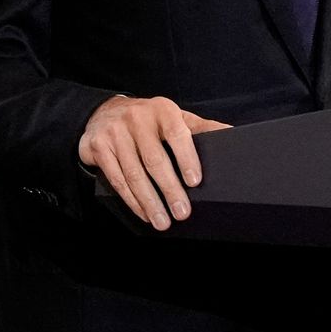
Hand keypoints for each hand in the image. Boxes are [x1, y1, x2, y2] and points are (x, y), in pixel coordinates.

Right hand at [77, 95, 230, 230]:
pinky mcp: (98, 147)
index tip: (194, 182)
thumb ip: (201, 127)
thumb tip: (232, 134)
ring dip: (150, 202)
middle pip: (154, 159)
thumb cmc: (149, 121)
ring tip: (163, 222)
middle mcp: (137, 118)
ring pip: (134, 174)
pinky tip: (145, 212)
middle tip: (182, 212)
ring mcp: (115, 132)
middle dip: (170, 190)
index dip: (186, 158)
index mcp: (162, 110)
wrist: (104, 112)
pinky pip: (117, 179)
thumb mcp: (174, 117)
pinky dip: (132, 200)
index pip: (176, 134)